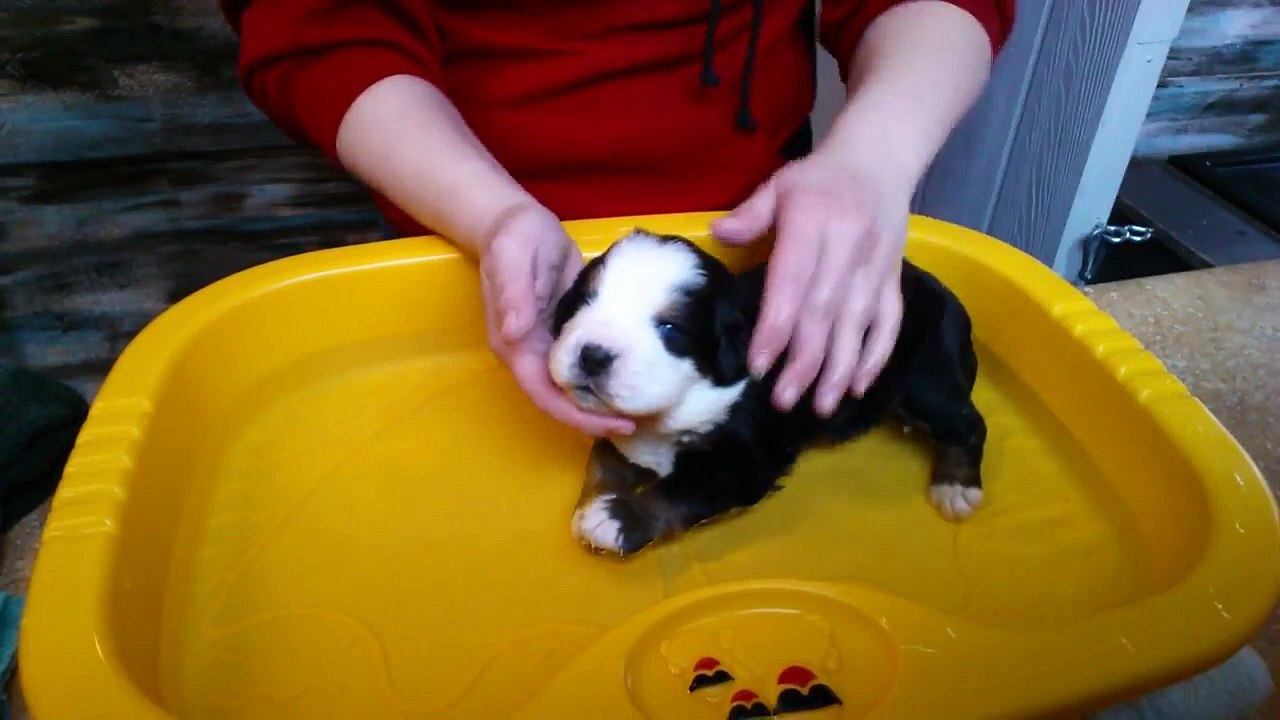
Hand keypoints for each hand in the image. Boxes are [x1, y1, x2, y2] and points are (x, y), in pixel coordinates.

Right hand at [479, 203, 634, 435]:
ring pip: (573, 387)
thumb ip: (514, 295)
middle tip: (636, 423)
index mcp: (515, 345)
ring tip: (640, 409)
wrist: (517, 220)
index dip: (575, 415)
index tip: (612, 424)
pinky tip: (633, 377)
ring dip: (601, 402)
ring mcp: (547, 345)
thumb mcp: (513, 259)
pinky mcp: (565, 332)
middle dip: (594, 418)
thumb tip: (515, 333)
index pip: (543, 395)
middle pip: (559, 401)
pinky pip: (584, 365)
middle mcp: (529, 354)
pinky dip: (605, 377)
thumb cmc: (513, 238)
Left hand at [712, 151, 909, 416]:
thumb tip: (718, 234)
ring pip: (858, 326)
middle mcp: (847, 249)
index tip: (758, 365)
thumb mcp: (780, 184)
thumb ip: (751, 213)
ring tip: (820, 407)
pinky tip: (859, 386)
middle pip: (824, 315)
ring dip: (839, 370)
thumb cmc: (820, 176)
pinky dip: (875, 356)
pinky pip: (889, 322)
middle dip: (804, 363)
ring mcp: (875, 267)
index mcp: (813, 224)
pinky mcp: (894, 278)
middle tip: (782, 400)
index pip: (793, 285)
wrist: (882, 157)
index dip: (776, 328)